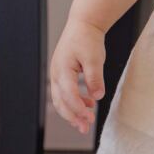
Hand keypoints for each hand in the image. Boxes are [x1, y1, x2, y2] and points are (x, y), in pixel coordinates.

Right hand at [50, 16, 106, 132]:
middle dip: (72, 116)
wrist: (83, 25)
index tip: (89, 117)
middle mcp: (56, 74)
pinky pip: (65, 93)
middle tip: (85, 127)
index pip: (68, 94)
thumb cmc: (87, 38)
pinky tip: (89, 105)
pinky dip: (75, 102)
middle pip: (60, 101)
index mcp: (62, 69)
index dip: (78, 108)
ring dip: (73, 112)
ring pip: (61, 100)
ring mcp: (57, 75)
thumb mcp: (94, 58)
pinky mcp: (63, 75)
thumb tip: (98, 96)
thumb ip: (95, 78)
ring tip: (87, 121)